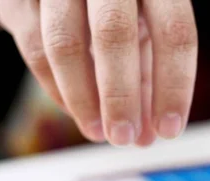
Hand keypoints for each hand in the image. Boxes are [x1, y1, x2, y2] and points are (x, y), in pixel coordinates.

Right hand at [0, 0, 197, 146]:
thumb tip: (145, 137)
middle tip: (124, 139)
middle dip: (120, 97)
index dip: (174, 86)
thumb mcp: (142, 30)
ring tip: (97, 133)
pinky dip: (56, 88)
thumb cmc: (114, 8)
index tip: (168, 131)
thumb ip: (147, 78)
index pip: (174, 31)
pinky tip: (75, 112)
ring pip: (65, 43)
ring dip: (82, 99)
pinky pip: (35, 48)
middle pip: (115, 34)